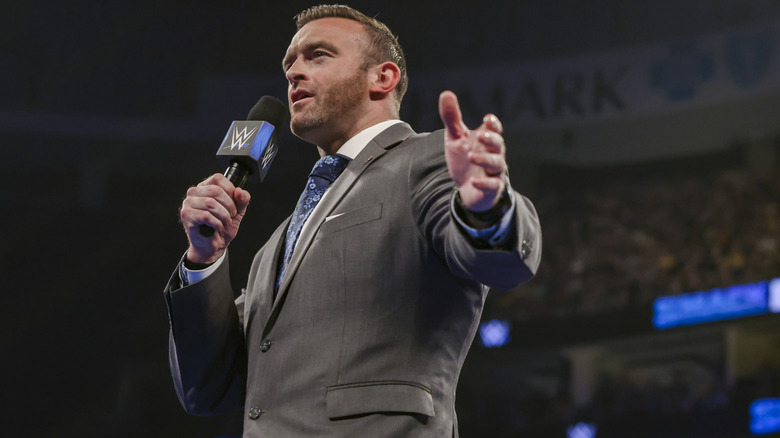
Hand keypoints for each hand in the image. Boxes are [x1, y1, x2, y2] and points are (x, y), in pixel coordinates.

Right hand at [179, 173, 250, 263]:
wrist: (214, 246)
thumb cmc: (222, 227)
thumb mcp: (238, 211)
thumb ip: (242, 199)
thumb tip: (240, 192)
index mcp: (205, 187)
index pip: (218, 178)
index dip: (230, 190)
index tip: (234, 203)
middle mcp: (194, 193)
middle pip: (216, 191)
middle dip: (229, 205)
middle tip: (231, 215)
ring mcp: (188, 203)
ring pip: (211, 203)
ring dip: (224, 216)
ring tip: (225, 222)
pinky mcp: (187, 215)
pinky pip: (206, 216)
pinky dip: (217, 223)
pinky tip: (217, 227)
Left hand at [439, 90, 505, 211]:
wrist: (467, 189)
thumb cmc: (464, 159)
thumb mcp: (455, 138)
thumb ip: (452, 118)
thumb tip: (446, 93)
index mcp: (486, 140)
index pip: (494, 129)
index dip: (493, 124)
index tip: (488, 119)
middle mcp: (493, 154)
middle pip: (498, 144)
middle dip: (492, 139)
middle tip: (481, 135)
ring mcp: (493, 172)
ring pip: (496, 164)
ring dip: (485, 159)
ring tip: (471, 156)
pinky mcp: (491, 188)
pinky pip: (493, 185)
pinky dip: (484, 183)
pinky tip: (473, 181)